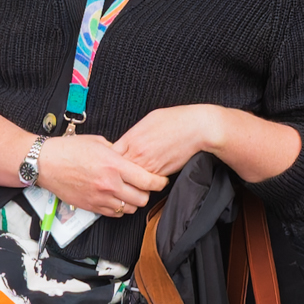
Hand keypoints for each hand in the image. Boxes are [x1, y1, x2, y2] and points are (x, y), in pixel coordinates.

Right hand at [32, 130, 166, 216]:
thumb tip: (129, 158)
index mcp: (114, 166)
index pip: (147, 181)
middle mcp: (109, 184)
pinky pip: (114, 214)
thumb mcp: (99, 143)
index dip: (159, 182)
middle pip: (141, 199)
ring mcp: (100, 198)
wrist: (46, 163)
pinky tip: (116, 199)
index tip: (161, 181)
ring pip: (129, 209)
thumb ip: (118, 153)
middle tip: (145, 187)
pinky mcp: (91, 206)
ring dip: (133, 202)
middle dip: (147, 193)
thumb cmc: (70, 149)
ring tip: (130, 193)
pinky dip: (119, 209)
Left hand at [111, 103, 235, 182]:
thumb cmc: (174, 120)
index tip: (108, 161)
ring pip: (130, 181)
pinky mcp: (161, 175)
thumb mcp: (147, 121)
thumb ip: (132, 135)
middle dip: (115, 173)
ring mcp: (149, 166)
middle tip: (113, 175)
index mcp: (132, 140)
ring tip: (127, 180)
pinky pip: (146, 183)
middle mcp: (138, 155)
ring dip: (128, 181)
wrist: (196, 128)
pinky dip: (143, 183)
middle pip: (117, 171)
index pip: (110, 156)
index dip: (108, 160)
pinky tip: (144, 181)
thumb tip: (123, 143)